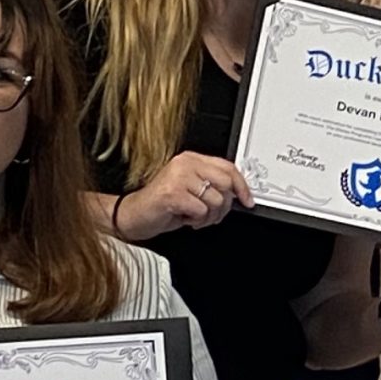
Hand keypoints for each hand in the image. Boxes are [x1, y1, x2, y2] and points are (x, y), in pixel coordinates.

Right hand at [119, 153, 252, 240]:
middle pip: (226, 183)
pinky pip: (201, 210)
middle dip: (224, 206)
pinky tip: (184, 218)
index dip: (242, 186)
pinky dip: (196, 220)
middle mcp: (184, 164)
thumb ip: (212, 186)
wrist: (133, 215)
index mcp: (191, 159)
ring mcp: (178, 177)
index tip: (247, 200)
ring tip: (193, 216)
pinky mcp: (172, 193)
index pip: (227, 167)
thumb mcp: (191, 191)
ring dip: (208, 216)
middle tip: (211, 214)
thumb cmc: (162, 205)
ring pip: (215, 200)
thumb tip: (238, 193)